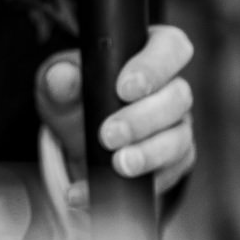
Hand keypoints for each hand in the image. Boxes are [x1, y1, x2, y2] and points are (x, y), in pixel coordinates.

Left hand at [34, 24, 194, 205]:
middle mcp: (171, 89)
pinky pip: (165, 177)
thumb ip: (59, 78)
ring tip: (117, 165)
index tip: (123, 88)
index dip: (153, 67)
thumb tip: (63, 77)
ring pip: (179, 139)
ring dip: (148, 155)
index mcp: (150, 53)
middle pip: (178, 98)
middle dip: (143, 119)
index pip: (170, 47)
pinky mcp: (173, 164)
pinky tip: (94, 192)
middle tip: (109, 134)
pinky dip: (131, 188)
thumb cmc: (76, 98)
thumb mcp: (59, 84)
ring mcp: (177, 127)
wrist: (77, 139)